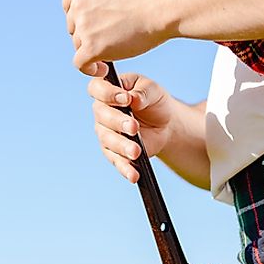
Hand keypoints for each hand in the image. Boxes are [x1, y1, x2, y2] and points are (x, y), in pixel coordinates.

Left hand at [62, 0, 174, 75]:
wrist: (164, 3)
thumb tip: (92, 7)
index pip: (69, 6)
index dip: (82, 18)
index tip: (94, 24)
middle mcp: (78, 4)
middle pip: (74, 27)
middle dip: (89, 33)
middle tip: (110, 36)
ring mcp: (84, 26)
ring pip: (79, 45)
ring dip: (93, 49)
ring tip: (115, 49)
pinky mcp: (92, 47)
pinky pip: (80, 64)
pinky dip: (89, 69)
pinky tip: (102, 68)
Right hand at [88, 65, 172, 183]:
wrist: (166, 124)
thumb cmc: (154, 102)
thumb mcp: (153, 90)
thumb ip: (143, 92)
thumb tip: (133, 98)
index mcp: (108, 90)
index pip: (97, 89)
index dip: (108, 94)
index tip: (126, 99)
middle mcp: (102, 111)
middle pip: (101, 115)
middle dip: (118, 122)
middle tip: (134, 126)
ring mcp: (105, 133)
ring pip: (108, 140)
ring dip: (122, 146)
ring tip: (136, 151)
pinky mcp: (114, 153)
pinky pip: (117, 161)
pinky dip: (125, 168)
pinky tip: (134, 174)